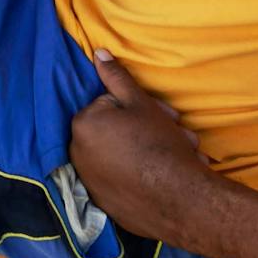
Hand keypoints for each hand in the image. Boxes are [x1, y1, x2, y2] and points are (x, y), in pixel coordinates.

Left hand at [69, 50, 216, 247]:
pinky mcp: (103, 203)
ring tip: (180, 155)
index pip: (111, 104)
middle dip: (148, 129)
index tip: (166, 115)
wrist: (180, 200)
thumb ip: (116, 76)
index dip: (142, 108)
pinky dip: (139, 176)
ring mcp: (89, 181)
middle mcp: (77, 154)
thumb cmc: (159, 144)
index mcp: (82, 125)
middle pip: (116, 131)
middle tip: (177, 134)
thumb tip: (98, 53)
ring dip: (147, 151)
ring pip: (121, 156)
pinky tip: (163, 176)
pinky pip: (121, 181)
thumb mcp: (140, 103)